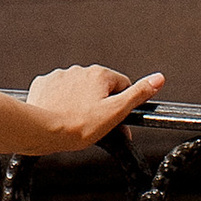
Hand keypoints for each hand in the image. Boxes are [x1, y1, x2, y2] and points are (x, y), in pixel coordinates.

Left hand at [23, 64, 165, 154]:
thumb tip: (158, 79)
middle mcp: (79, 70)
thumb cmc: (77, 125)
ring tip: (75, 122)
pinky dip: (60, 102)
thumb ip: (138, 94)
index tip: (117, 120)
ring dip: (80, 103)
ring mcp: (60, 76)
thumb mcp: (116, 112)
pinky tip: (60, 115)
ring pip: (78, 90)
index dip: (122, 105)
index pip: (122, 85)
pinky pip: (58, 92)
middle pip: (99, 88)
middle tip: (96, 126)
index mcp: (99, 74)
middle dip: (100, 105)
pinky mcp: (44, 84)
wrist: (42, 129)